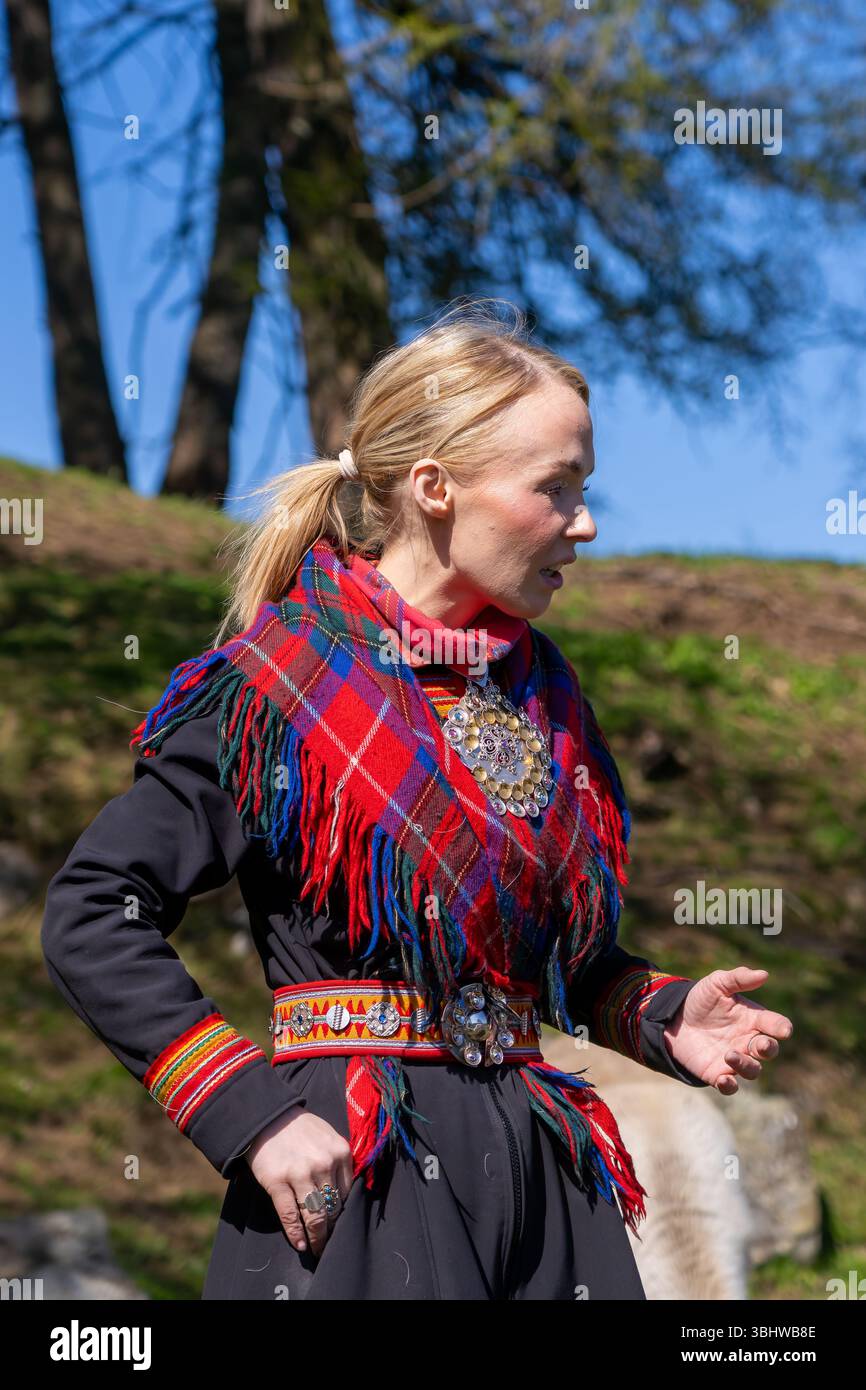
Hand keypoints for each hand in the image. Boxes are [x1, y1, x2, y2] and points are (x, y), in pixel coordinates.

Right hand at [245, 1105, 354, 1257]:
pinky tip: (299, 1244)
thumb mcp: (328, 1137)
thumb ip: (338, 1162)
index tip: (339, 1225)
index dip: (343, 1213)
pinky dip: (296, 1233)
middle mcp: (323, 1164)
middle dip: (332, 1230)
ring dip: (317, 1238)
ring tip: (317, 1249)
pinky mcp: (277, 1182)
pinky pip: (290, 1215)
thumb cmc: (299, 1128)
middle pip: (333, 1208)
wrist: (267, 1116)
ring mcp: (300, 1174)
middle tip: (330, 1244)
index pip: (348, 1193)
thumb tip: (342, 1195)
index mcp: (340, 1152)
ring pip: (315, 1216)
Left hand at [662, 966, 792, 1093]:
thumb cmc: (701, 1000)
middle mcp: (748, 1041)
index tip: (783, 1030)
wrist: (673, 1019)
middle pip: (769, 1050)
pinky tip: (724, 1079)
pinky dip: (730, 1085)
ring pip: (752, 1070)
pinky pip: (730, 1086)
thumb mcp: (716, 984)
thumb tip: (764, 974)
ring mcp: (734, 1059)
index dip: (782, 1028)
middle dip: (769, 1049)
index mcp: (753, 1019)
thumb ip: (738, 979)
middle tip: (761, 1044)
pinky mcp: (717, 1073)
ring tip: (729, 1054)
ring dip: (746, 1065)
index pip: (775, 1025)